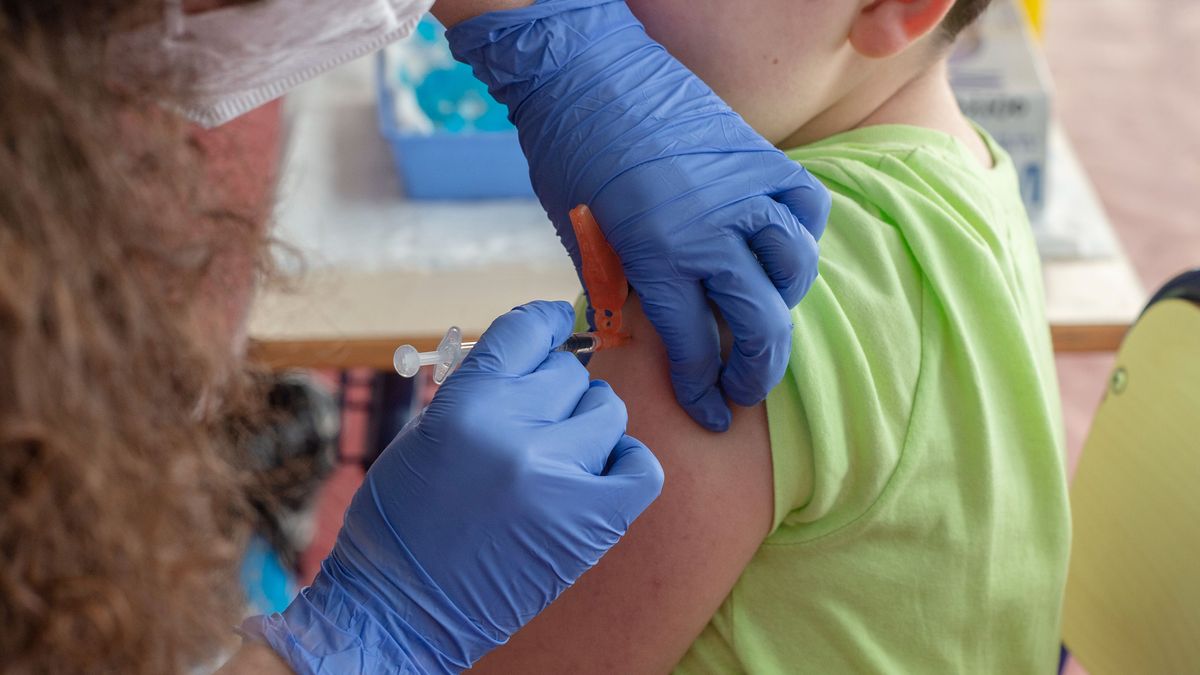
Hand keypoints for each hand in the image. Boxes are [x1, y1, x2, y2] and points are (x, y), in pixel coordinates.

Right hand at [240, 301, 663, 673]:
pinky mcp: (590, 523)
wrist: (399, 610)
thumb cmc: (402, 521)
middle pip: (569, 373)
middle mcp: (514, 430)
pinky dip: (627, 464)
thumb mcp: (426, 433)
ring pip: (607, 411)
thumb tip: (534, 359)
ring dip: (588, 426)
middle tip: (535, 424)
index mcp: (465, 401)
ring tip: (560, 456)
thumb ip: (481, 390)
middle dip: (554, 392)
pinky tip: (601, 474)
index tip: (558, 322)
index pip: (527, 330)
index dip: (547, 322)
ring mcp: (557, 476)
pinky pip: (642, 468)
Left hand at [448, 0, 830, 431]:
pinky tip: (781, 250)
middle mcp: (710, 231)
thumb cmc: (569, 156)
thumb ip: (622, 290)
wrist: (585, 72)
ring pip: (795, 269)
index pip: (695, 347)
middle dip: (756, 370)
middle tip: (745, 389)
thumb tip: (648, 332)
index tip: (709, 412)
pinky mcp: (761, 156)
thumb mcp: (583, 238)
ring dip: (783, 304)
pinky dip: (802, 235)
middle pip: (759, 322)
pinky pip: (807, 207)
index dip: (703, 390)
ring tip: (763, 316)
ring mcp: (744, 191)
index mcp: (656, 257)